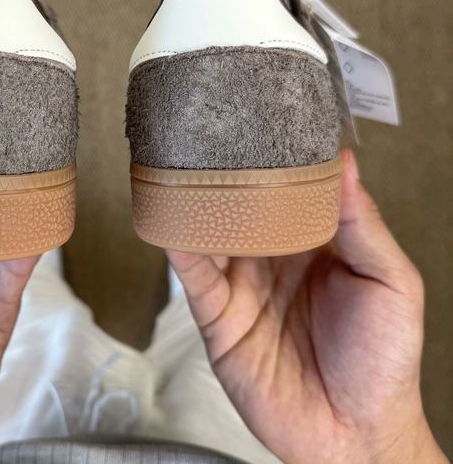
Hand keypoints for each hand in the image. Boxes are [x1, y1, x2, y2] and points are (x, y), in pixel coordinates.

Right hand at [169, 150, 446, 463]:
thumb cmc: (383, 361)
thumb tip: (344, 163)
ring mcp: (242, 284)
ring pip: (210, 232)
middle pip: (240, 206)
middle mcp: (272, 258)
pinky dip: (177, 245)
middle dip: (224, 174)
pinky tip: (169, 220)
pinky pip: (193, 273)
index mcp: (314, 244)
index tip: (258, 126)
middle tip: (207, 136)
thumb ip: (363, 224)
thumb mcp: (390, 283)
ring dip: (193, 203)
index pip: (285, 191)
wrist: (354, 437)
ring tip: (178, 166)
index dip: (272, 161)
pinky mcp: (218, 315)